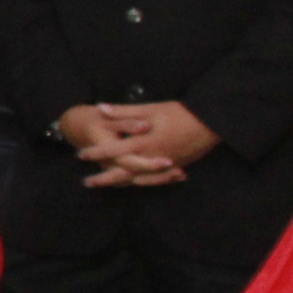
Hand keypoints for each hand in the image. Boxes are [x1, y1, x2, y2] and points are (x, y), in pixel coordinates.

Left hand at [66, 99, 199, 188]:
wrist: (212, 123)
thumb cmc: (180, 113)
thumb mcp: (151, 109)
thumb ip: (124, 111)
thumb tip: (100, 108)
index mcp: (143, 142)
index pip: (113, 150)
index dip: (96, 153)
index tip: (81, 155)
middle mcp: (152, 158)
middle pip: (122, 173)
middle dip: (104, 178)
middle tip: (87, 182)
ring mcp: (165, 166)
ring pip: (138, 179)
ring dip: (120, 183)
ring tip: (106, 184)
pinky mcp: (176, 167)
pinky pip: (155, 180)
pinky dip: (142, 183)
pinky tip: (134, 183)